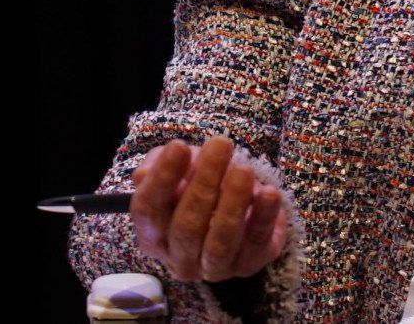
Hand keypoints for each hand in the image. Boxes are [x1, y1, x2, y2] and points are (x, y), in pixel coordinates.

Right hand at [129, 135, 289, 282]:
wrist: (240, 207)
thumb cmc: (200, 185)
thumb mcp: (177, 170)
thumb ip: (157, 166)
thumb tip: (144, 175)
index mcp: (153, 235)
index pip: (148, 209)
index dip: (162, 177)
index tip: (180, 146)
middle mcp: (178, 258)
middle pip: (185, 226)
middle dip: (203, 183)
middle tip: (220, 146)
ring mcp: (213, 268)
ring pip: (219, 243)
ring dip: (232, 203)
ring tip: (243, 169)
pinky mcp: (248, 265)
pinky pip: (257, 243)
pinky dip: (264, 216)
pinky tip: (269, 192)